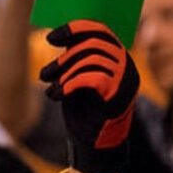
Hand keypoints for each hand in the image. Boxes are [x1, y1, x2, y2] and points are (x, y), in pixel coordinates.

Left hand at [40, 21, 138, 172]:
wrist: (94, 143)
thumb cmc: (85, 109)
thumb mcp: (78, 76)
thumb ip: (77, 56)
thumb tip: (61, 34)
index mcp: (119, 57)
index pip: (100, 30)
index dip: (74, 29)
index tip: (51, 37)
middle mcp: (127, 65)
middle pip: (94, 44)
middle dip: (65, 57)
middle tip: (45, 73)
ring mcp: (125, 80)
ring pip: (91, 59)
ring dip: (64, 72)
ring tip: (51, 86)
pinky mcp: (118, 96)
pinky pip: (92, 78)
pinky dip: (69, 84)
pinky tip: (56, 94)